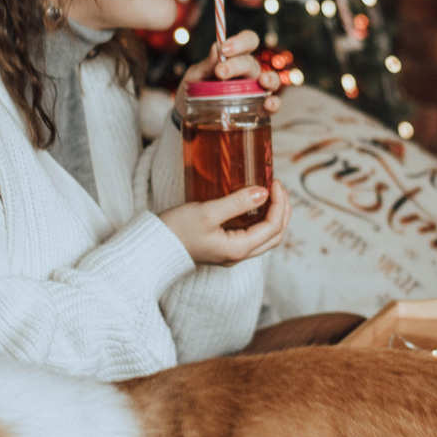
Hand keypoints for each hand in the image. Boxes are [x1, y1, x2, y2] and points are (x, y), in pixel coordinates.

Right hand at [160, 182, 288, 264]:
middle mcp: (238, 255)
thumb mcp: (207, 212)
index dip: (279, 203)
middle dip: (282, 211)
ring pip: (265, 237)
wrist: (154, 246)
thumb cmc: (176, 230)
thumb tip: (263, 192)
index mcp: (238, 249)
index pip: (273, 227)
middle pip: (275, 236)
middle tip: (279, 187)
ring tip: (271, 193)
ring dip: (273, 216)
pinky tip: (254, 204)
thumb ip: (236, 202)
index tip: (274, 182)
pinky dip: (259, 220)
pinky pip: (251, 235)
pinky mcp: (224, 247)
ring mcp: (232, 252)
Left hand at [177, 29, 280, 112]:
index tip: (224, 49)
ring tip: (262, 81)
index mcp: (235, 58)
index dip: (241, 42)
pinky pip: (271, 106)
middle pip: (252, 63)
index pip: (248, 41)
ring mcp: (256, 91)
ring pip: (271, 81)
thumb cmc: (195, 90)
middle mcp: (249, 73)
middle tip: (220, 72)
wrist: (189, 115)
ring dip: (270, 79)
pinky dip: (274, 104)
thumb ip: (206, 64)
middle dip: (237, 65)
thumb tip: (216, 48)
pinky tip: (268, 103)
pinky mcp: (258, 110)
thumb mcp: (195, 76)